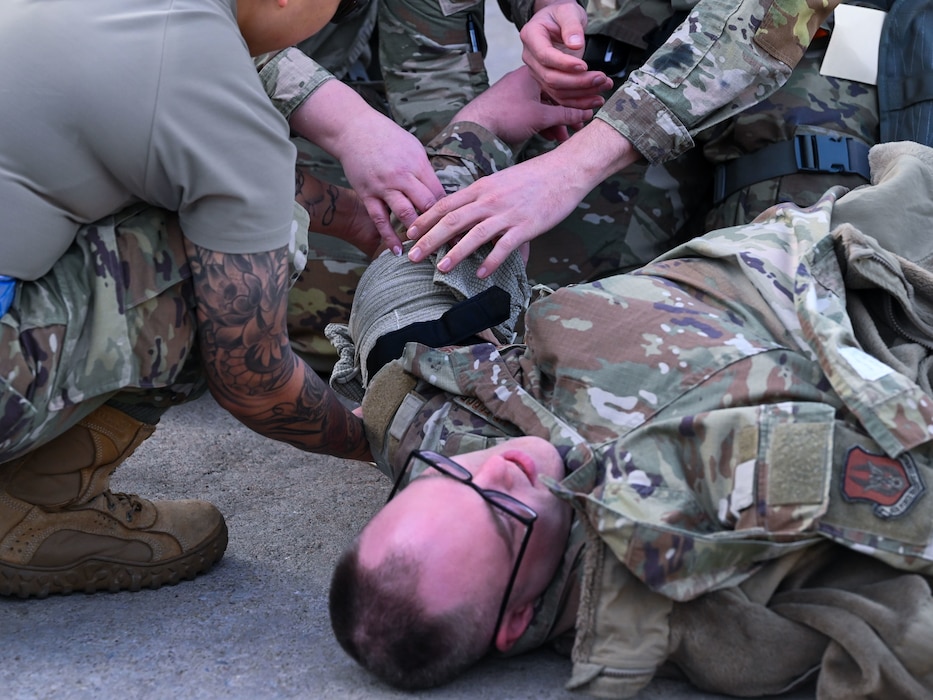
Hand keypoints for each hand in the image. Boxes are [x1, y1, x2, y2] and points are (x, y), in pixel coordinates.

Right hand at [290, 80, 446, 254]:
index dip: (451, 213)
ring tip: (428, 251)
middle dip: (441, 226)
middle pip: (427, 205)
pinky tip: (398, 251)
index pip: (440, 193)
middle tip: (452, 245)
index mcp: (418, 164)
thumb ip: (426, 173)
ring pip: (405, 214)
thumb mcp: (413, 148)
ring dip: (417, 234)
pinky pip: (380, 219)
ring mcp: (384, 186)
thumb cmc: (387, 137)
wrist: (353, 129)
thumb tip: (441, 195)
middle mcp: (402, 176)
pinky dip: (389, 237)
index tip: (459, 229)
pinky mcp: (368, 194)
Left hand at [407, 119, 638, 276]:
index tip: (409, 232)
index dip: (425, 219)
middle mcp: (489, 200)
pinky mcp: (526, 226)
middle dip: (429, 239)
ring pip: (474, 234)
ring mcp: (507, 213)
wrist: (566, 170)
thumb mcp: (501, 182)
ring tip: (440, 269)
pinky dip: (491, 261)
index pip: (445, 204)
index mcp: (482, 188)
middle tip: (411, 256)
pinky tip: (480, 274)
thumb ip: (483, 198)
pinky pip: (504, 246)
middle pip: (452, 220)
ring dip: (454, 253)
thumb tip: (468, 217)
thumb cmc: (535, 177)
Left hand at [451, 66, 592, 148]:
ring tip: (566, 136)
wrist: (474, 128)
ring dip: (557, 122)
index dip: (582, 95)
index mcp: (535, 74)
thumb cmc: (505, 115)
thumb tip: (585, 114)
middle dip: (569, 113)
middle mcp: (526, 81)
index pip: (565, 83)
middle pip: (556, 96)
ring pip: (545, 107)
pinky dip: (544, 125)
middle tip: (582, 125)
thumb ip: (565, 115)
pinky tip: (551, 137)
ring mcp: (518, 95)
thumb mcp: (540, 116)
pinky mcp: (512, 108)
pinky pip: (534, 114)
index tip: (596, 104)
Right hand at [520, 0, 613, 108]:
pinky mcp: (547, 82)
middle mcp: (530, 57)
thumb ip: (572, 26)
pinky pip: (561, 97)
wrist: (557, 22)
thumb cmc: (561, 14)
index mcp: (531, 36)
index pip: (545, 55)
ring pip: (557, 91)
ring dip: (582, 93)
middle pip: (551, 77)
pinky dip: (578, 102)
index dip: (564, 64)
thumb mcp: (568, 11)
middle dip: (578, 82)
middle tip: (601, 78)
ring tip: (604, 87)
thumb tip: (575, 45)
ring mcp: (537, 72)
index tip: (584, 66)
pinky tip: (595, 100)